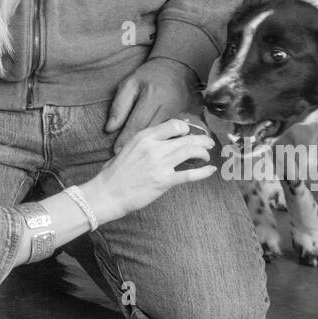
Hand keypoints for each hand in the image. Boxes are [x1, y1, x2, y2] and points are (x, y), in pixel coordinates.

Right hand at [86, 118, 215, 225]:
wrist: (107, 193)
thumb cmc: (114, 173)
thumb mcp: (128, 148)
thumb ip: (145, 143)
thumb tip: (162, 141)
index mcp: (144, 136)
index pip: (173, 125)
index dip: (186, 128)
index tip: (190, 133)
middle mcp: (154, 147)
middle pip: (186, 138)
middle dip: (201, 140)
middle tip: (208, 143)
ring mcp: (160, 164)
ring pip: (191, 152)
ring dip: (203, 153)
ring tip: (207, 156)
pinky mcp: (164, 181)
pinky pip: (190, 174)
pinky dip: (204, 172)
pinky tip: (210, 171)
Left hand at [106, 58, 201, 153]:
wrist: (178, 68)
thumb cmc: (149, 76)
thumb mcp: (130, 84)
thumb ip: (119, 106)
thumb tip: (110, 129)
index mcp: (152, 95)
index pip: (137, 123)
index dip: (126, 138)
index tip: (116, 151)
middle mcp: (169, 105)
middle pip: (151, 132)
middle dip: (137, 146)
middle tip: (124, 158)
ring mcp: (182, 112)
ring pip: (164, 136)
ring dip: (151, 147)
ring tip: (137, 158)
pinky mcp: (190, 117)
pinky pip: (175, 135)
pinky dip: (164, 142)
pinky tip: (154, 151)